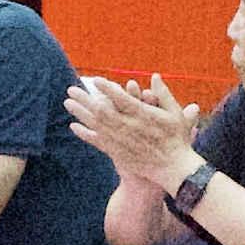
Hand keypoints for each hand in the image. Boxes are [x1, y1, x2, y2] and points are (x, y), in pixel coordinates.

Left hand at [67, 74, 198, 200]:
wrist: (173, 168)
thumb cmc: (177, 139)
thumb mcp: (176, 114)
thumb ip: (164, 94)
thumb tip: (155, 76)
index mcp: (143, 114)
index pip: (120, 97)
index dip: (106, 88)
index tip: (94, 80)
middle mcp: (128, 126)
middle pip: (101, 109)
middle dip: (85, 98)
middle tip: (71, 89)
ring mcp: (121, 140)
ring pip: (96, 124)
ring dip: (80, 112)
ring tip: (67, 102)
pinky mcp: (117, 152)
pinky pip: (97, 141)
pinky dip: (84, 133)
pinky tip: (73, 126)